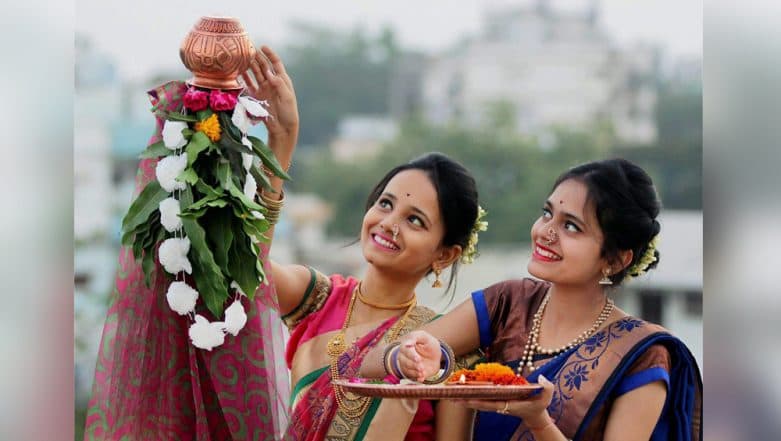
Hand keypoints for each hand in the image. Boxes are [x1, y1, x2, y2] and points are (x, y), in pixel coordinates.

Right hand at [241, 46, 297, 160]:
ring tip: (242, 57)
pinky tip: (238, 71)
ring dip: (249, 66)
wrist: (282, 128)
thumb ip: (279, 84)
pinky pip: (248, 85)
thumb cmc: (288, 113)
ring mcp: (263, 89)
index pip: (276, 64)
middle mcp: (272, 83)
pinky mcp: (255, 97)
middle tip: (248, 49)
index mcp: (282, 81)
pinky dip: (244, 78)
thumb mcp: (287, 97)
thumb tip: (268, 72)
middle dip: (256, 57)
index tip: (263, 47)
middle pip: (263, 66)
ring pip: (255, 74)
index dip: (270, 54)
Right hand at [397, 330, 441, 381]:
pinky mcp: (413, 373)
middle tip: (421, 367)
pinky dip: (417, 378)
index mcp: (406, 345)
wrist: (435, 355)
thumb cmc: (428, 343)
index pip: (405, 350)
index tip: (418, 359)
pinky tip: (422, 378)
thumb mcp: (425, 337)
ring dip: (415, 372)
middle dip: (413, 365)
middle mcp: (404, 356)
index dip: (412, 355)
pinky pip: (412, 377)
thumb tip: (406, 344)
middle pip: (404, 361)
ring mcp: (408, 365)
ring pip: (407, 370)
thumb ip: (416, 337)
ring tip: (422, 372)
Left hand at [457, 375, 555, 427]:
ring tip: (451, 396)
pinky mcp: (495, 402)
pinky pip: (481, 399)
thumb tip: (541, 378)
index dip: (480, 401)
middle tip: (452, 398)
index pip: (491, 403)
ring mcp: (496, 405)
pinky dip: (471, 397)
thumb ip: (546, 387)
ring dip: (465, 400)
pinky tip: (461, 393)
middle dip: (467, 401)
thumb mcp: (546, 395)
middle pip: (480, 404)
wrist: (536, 416)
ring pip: (478, 402)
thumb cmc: (540, 405)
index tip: (468, 399)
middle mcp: (499, 406)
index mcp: (508, 405)